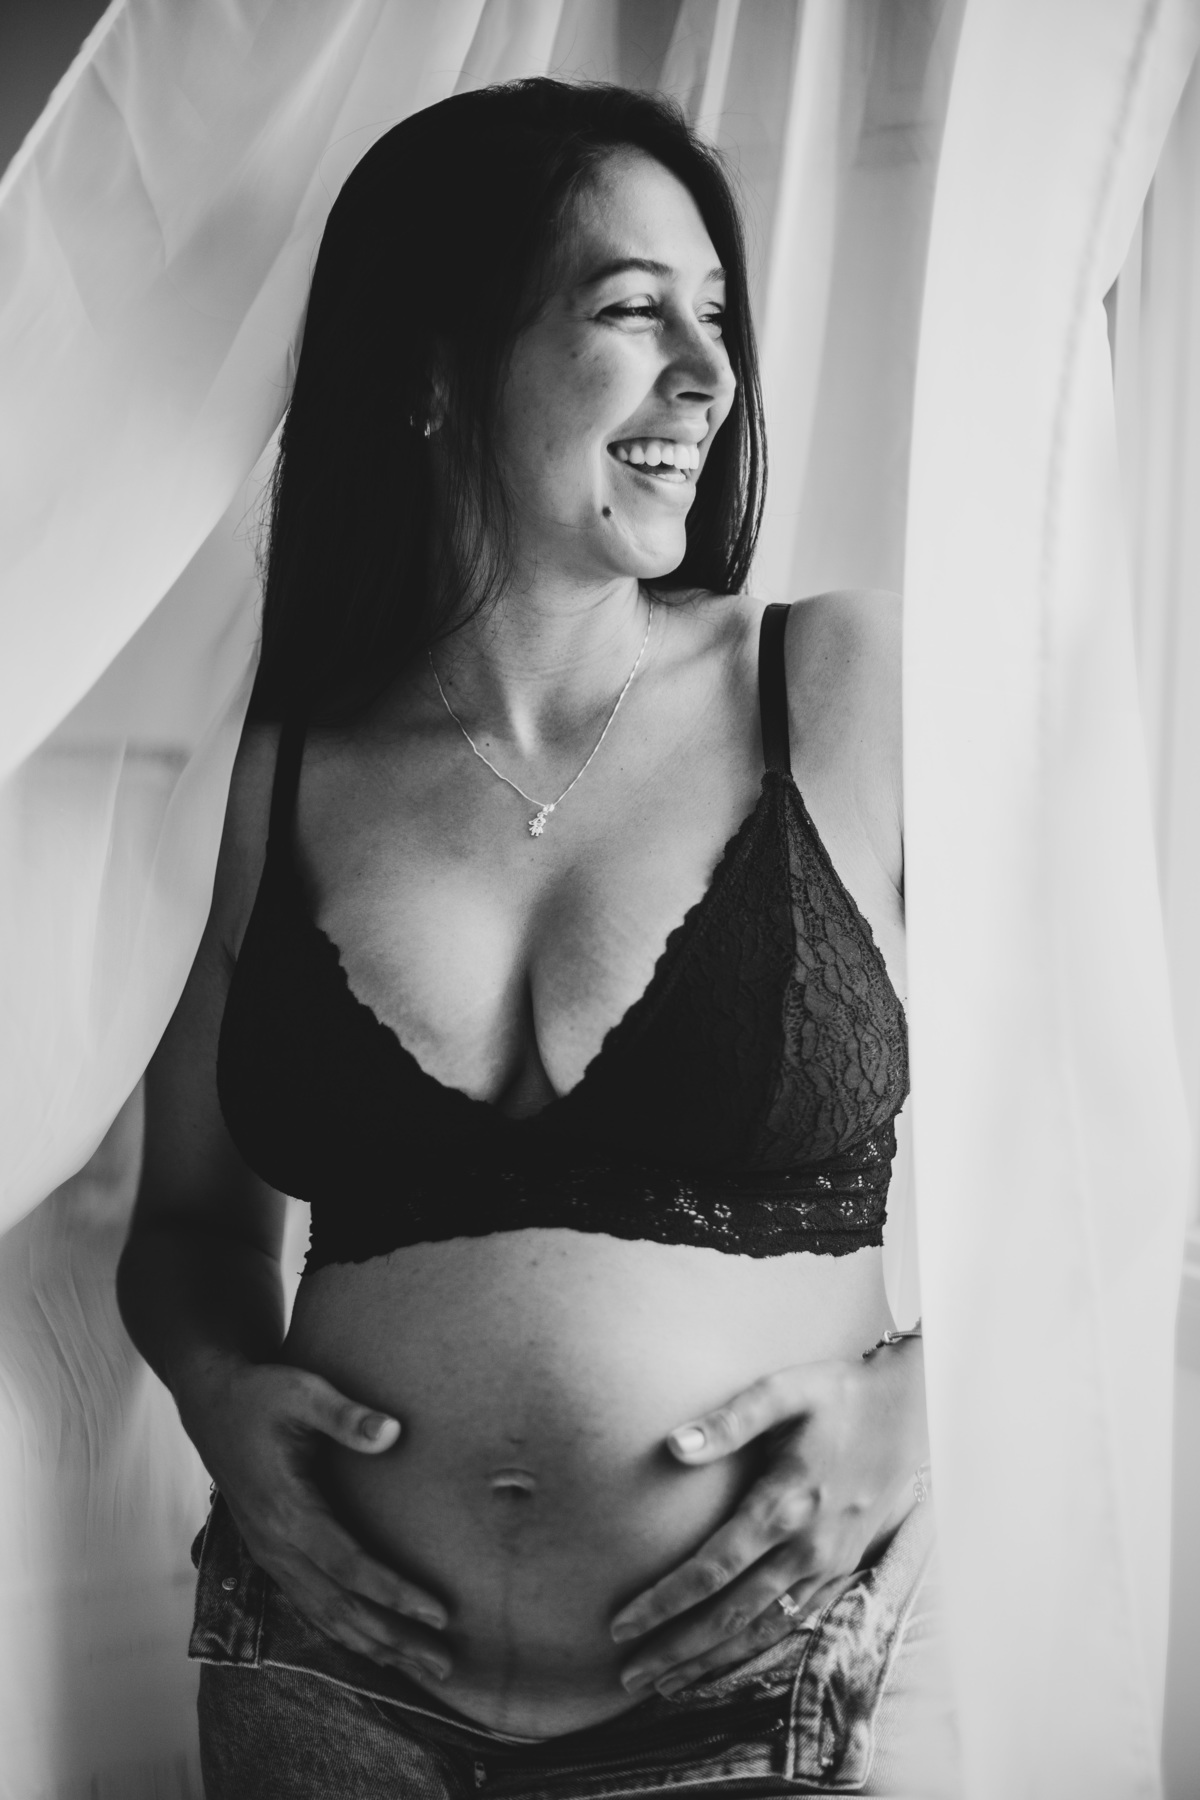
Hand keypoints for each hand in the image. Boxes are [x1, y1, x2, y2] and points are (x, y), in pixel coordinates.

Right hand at [182, 1357, 451, 1683]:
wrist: (212, 1403)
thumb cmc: (262, 1395)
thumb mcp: (303, 1393)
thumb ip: (346, 1415)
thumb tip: (393, 1432)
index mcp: (287, 1512)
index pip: (350, 1567)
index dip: (395, 1594)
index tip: (438, 1613)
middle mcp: (276, 1545)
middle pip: (342, 1608)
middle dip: (394, 1639)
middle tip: (445, 1664)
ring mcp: (271, 1555)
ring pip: (326, 1617)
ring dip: (375, 1646)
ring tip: (423, 1668)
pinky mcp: (272, 1555)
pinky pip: (311, 1607)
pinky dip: (346, 1633)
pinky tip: (375, 1648)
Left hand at [610, 1339, 926, 1697]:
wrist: (907, 1411)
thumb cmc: (837, 1395)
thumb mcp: (783, 1391)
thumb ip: (728, 1421)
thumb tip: (674, 1446)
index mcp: (784, 1506)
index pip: (711, 1571)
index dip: (663, 1603)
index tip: (621, 1623)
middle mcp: (806, 1548)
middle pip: (730, 1616)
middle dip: (677, 1649)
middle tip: (628, 1674)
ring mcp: (828, 1565)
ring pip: (761, 1630)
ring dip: (711, 1661)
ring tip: (665, 1685)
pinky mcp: (842, 1569)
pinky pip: (792, 1623)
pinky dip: (755, 1650)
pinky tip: (727, 1661)